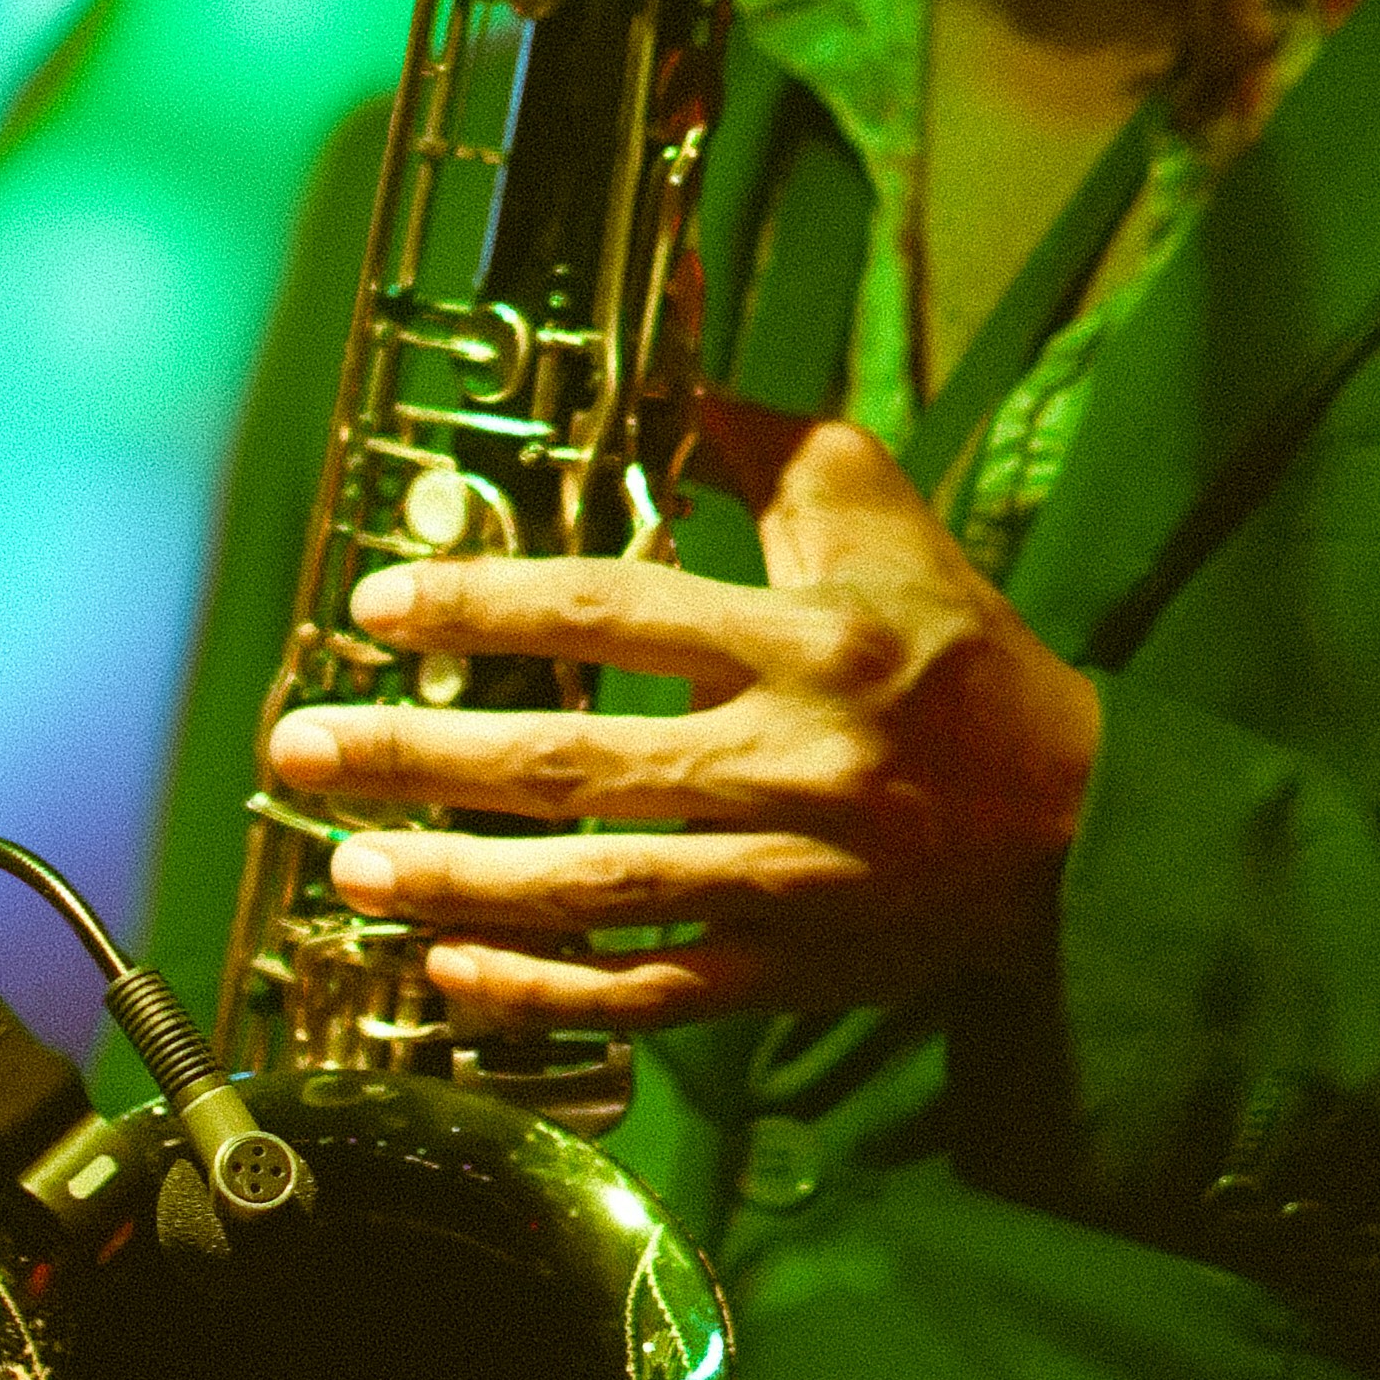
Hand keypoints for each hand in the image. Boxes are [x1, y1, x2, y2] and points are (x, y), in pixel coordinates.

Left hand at [263, 404, 1101, 1033]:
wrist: (1079, 832)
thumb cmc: (968, 663)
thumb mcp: (892, 527)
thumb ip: (778, 451)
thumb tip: (673, 386)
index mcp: (810, 643)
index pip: (616, 608)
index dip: (486, 600)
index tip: (381, 602)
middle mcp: (786, 762)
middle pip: (571, 758)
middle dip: (418, 754)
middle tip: (300, 746)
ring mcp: (781, 881)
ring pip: (588, 888)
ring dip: (454, 879)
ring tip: (346, 864)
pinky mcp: (782, 971)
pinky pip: (638, 990)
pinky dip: (538, 993)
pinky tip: (447, 974)